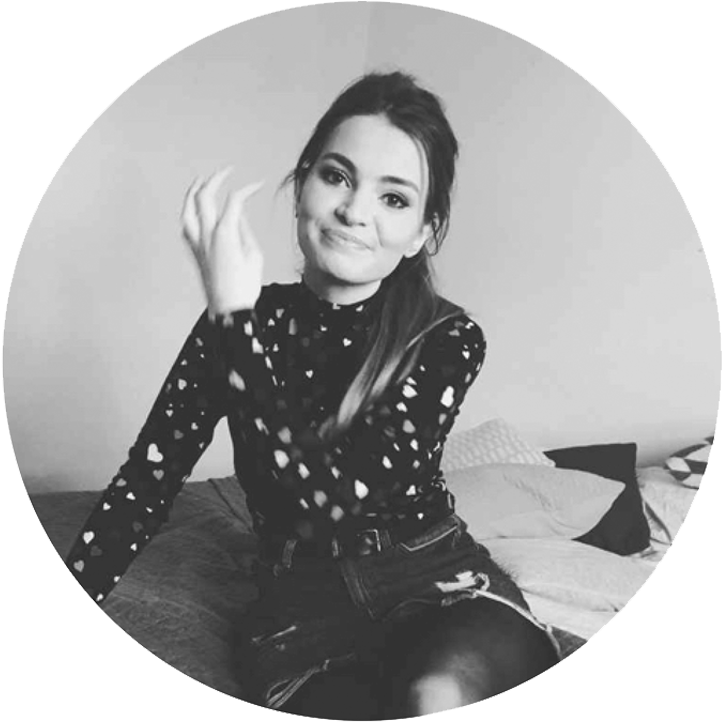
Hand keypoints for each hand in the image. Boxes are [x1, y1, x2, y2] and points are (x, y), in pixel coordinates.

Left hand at [181, 167, 264, 316]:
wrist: (229, 309)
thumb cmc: (244, 286)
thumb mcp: (254, 255)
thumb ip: (244, 230)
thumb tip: (238, 214)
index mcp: (225, 233)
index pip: (234, 199)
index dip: (247, 188)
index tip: (258, 184)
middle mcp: (206, 234)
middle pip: (205, 195)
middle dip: (216, 178)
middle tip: (227, 171)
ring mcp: (197, 242)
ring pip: (188, 208)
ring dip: (194, 191)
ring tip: (202, 181)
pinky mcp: (194, 252)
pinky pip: (186, 224)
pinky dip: (189, 211)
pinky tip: (194, 209)